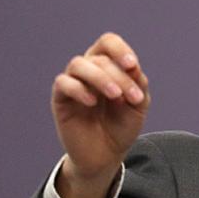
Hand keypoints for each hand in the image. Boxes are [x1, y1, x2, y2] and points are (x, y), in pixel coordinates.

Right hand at [51, 33, 149, 197]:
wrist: (107, 154)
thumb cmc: (122, 126)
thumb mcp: (138, 104)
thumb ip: (138, 83)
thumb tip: (132, 66)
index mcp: (109, 67)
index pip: (108, 43)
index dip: (119, 49)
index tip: (132, 65)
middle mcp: (89, 71)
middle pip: (99, 57)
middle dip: (120, 76)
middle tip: (134, 97)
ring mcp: (74, 83)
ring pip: (78, 64)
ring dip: (101, 78)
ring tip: (116, 96)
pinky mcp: (60, 99)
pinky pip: (63, 83)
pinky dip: (79, 89)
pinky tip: (92, 103)